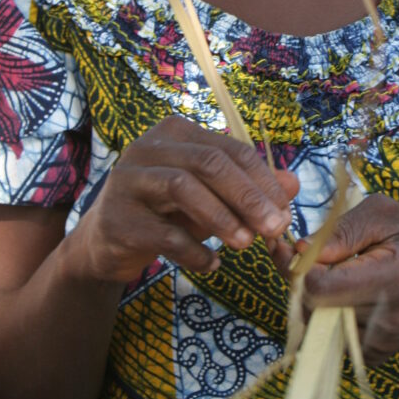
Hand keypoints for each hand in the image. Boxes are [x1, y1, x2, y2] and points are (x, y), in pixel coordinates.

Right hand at [69, 117, 298, 283]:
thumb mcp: (210, 197)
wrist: (105, 242)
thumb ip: (249, 187)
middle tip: (275, 227)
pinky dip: (194, 251)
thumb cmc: (165, 212)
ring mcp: (128, 180)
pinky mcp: (118, 218)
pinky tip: (211, 265)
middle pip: (209, 163)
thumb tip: (293, 184)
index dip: (262, 179)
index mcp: (177, 133)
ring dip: (222, 218)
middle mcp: (149, 147)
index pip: (230, 149)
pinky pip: (164, 233)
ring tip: (245, 244)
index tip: (285, 210)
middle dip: (247, 196)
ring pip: (183, 187)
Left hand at [273, 194, 398, 364]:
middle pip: (313, 309)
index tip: (302, 249)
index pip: (322, 289)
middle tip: (303, 258)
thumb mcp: (387, 214)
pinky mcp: (376, 355)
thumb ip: (343, 229)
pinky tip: (341, 295)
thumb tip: (300, 250)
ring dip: (312, 299)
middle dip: (300, 282)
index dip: (303, 268)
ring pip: (317, 326)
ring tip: (328, 273)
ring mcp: (381, 343)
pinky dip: (326, 316)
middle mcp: (386, 320)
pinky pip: (332, 339)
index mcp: (391, 279)